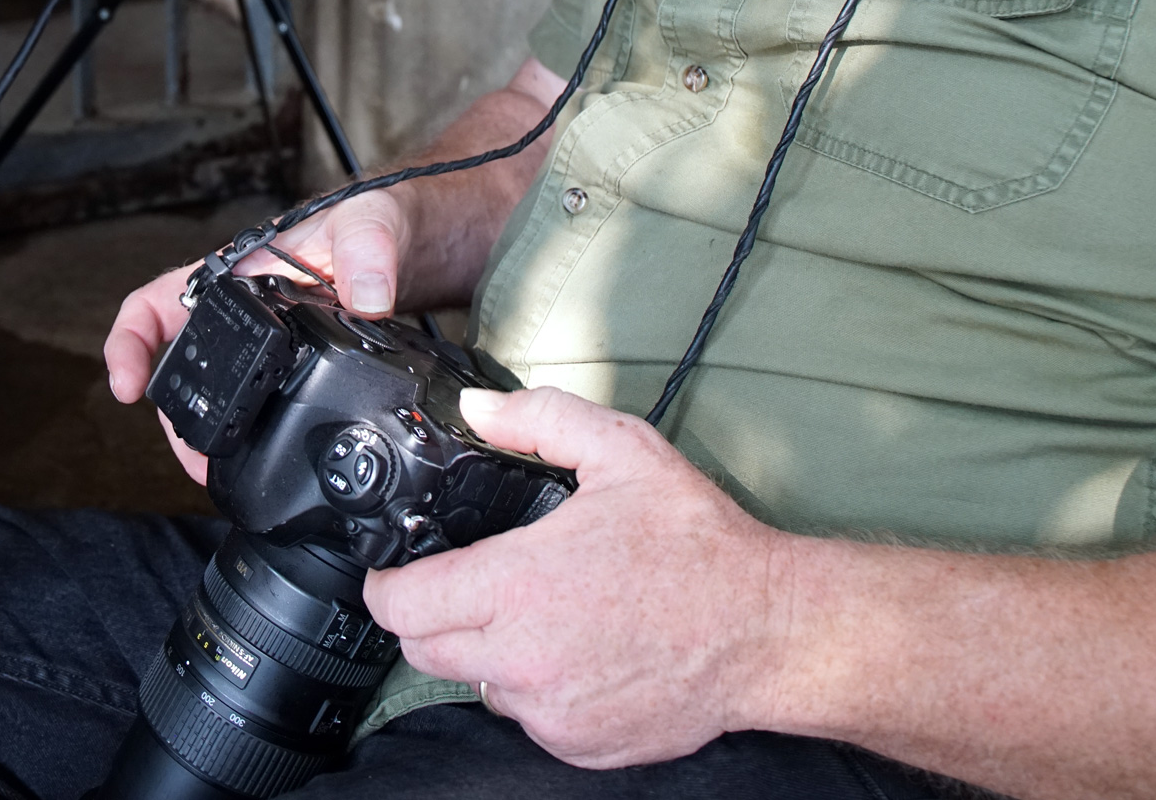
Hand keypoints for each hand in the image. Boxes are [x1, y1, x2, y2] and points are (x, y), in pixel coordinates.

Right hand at [101, 189, 416, 483]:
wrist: (408, 248)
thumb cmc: (373, 225)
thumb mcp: (370, 225)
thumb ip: (367, 251)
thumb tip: (368, 298)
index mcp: (235, 273)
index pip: (157, 303)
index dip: (129, 342)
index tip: (127, 385)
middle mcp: (239, 311)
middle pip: (177, 365)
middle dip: (173, 416)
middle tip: (192, 458)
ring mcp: (262, 344)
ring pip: (210, 392)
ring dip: (203, 433)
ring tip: (216, 471)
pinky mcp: (290, 369)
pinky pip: (251, 404)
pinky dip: (242, 435)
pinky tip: (256, 460)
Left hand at [361, 387, 783, 768]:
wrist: (768, 631)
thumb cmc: (701, 546)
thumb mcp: (622, 452)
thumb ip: (539, 420)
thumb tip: (479, 411)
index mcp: (518, 586)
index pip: (401, 605)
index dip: (388, 584)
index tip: (397, 570)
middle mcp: (522, 658)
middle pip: (424, 651)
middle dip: (433, 616)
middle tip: (470, 583)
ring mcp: (549, 711)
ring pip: (477, 685)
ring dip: (489, 653)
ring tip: (542, 614)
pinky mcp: (578, 744)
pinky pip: (528, 718)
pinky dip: (538, 688)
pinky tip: (580, 650)